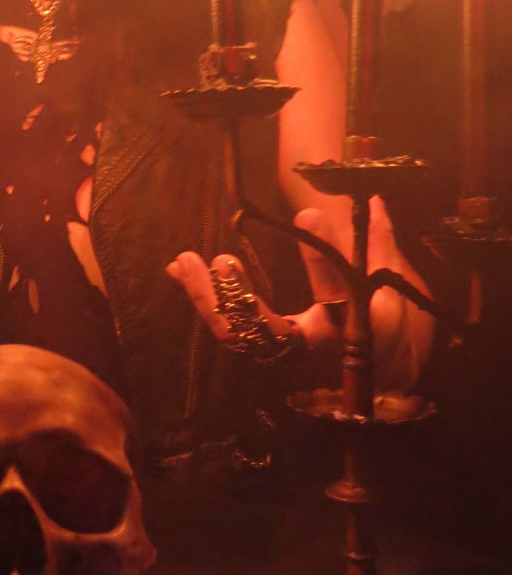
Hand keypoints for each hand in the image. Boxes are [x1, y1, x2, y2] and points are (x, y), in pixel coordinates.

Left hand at [167, 199, 432, 392]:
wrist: (381, 374)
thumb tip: (371, 200)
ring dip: (206, 297)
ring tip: (183, 261)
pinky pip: (229, 328)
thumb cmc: (386, 324)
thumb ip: (379, 244)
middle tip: (218, 258)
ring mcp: (283, 351)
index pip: (338, 290)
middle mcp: (311, 346)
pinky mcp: (263, 346)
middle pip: (264, 328)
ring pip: (236, 332)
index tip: (307, 215)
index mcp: (351, 326)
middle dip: (234, 294)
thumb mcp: (392, 286)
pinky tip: (181, 271)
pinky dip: (204, 299)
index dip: (324, 255)